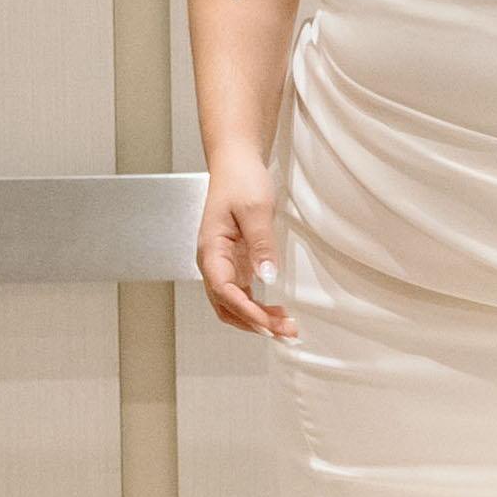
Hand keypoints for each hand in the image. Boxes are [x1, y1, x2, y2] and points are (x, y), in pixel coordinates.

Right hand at [199, 160, 292, 339]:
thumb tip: (267, 277)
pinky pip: (242, 295)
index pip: (223, 291)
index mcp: (210, 250)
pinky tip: (276, 313)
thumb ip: (261, 244)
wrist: (236, 164)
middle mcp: (212, 262)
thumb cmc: (240, 181)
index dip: (246, 311)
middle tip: (285, 332)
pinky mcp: (234, 264)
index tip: (269, 324)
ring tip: (286, 327)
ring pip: (233, 305)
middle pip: (227, 306)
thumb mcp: (256, 209)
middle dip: (254, 324)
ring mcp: (222, 265)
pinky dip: (258, 308)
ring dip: (257, 320)